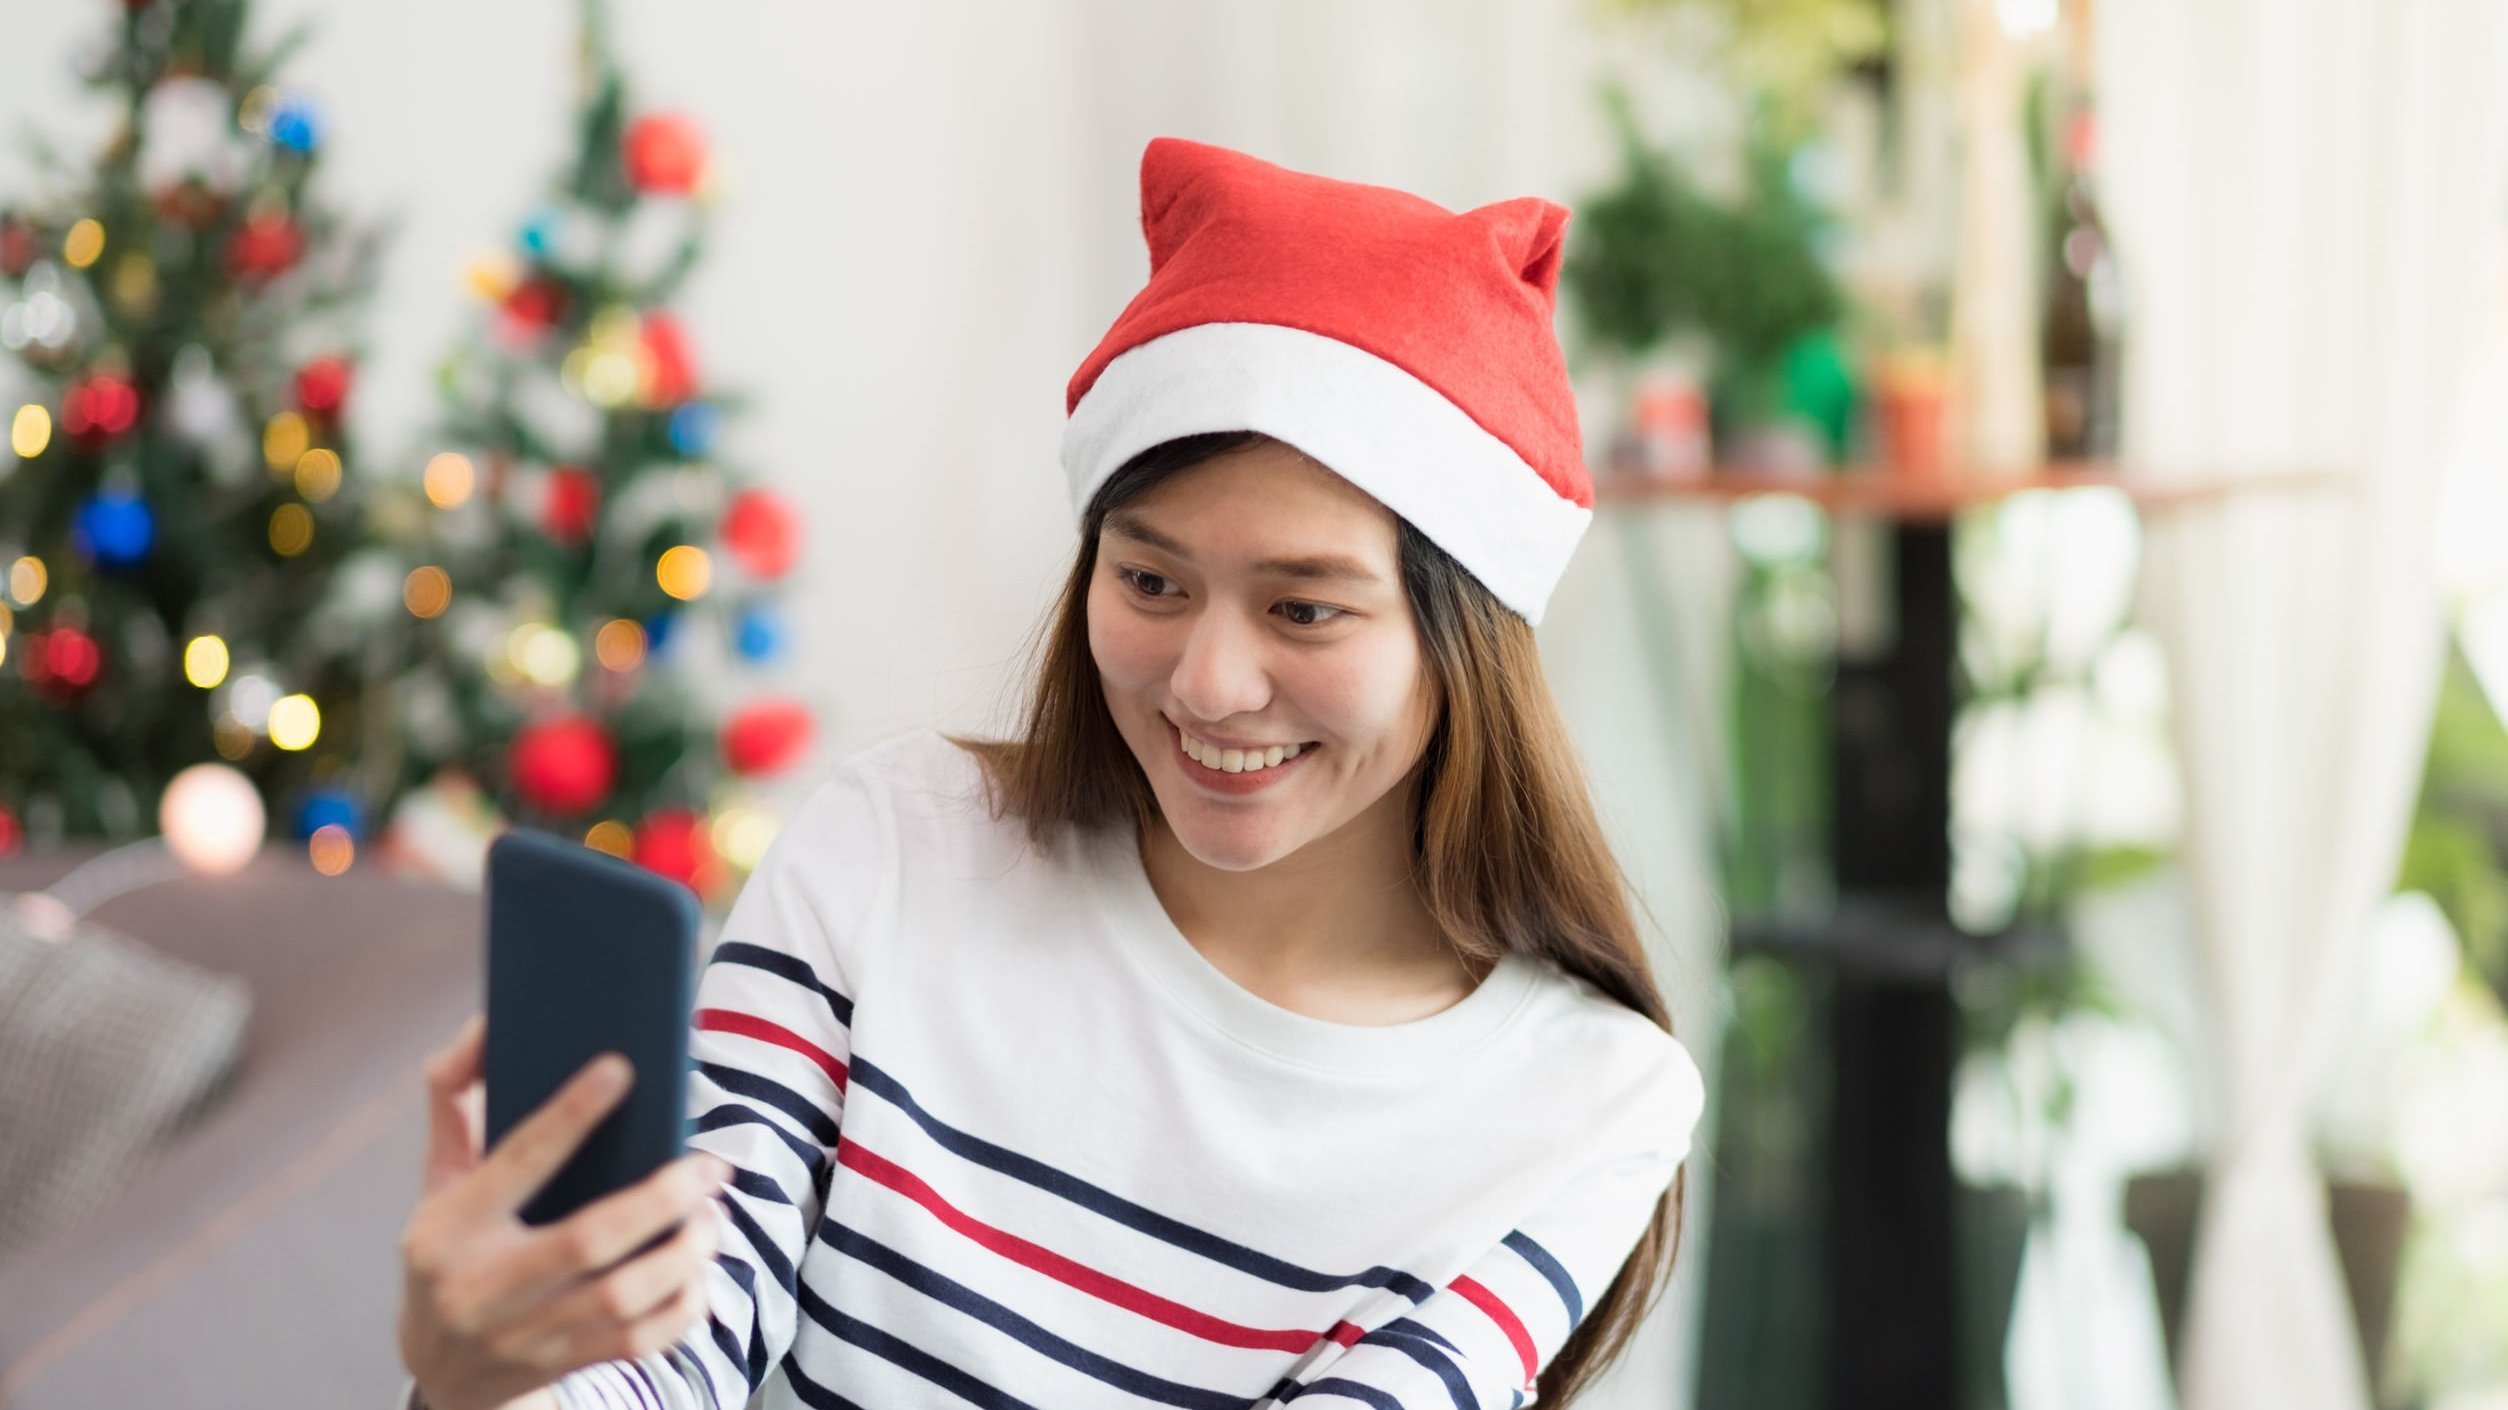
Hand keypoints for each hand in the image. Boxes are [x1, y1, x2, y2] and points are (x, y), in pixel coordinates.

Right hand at [397, 1013, 732, 1409]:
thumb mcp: (438, 1181)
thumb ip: (454, 1102)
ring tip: (712, 1216)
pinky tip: (700, 1272)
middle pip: (588, 1240)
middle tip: (709, 1166)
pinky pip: (638, 1343)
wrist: (440, 1368)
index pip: (517, 1160)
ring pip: (623, 1298)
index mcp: (449, 1225)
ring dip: (685, 1253)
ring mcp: (522, 1335)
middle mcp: (481, 1285)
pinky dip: (683, 1306)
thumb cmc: (451, 1248)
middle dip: (663, 1198)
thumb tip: (485, 1026)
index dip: (570, 1113)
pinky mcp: (558, 1366)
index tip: (622, 1068)